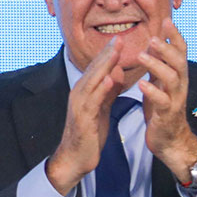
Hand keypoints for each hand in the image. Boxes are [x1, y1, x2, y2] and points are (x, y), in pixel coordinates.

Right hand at [44, 37, 127, 195]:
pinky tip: (109, 79)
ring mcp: (79, 106)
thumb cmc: (89, 135)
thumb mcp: (101, 109)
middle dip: (107, 54)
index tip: (121, 40)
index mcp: (85, 92)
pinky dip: (100, 88)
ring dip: (104, 65)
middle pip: (94, 70)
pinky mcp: (82, 119)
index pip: (98, 69)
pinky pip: (92, 101)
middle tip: (119, 37)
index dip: (109, 54)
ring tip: (115, 52)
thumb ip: (107, 91)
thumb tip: (116, 74)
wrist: (75, 159)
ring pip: (92, 81)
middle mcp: (79, 95)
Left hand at [137, 20, 196, 176]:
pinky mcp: (168, 114)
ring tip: (142, 56)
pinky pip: (163, 101)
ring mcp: (175, 99)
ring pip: (172, 78)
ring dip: (157, 65)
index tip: (166, 19)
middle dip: (167, 47)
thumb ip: (159, 64)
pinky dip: (153, 91)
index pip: (179, 51)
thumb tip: (155, 41)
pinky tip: (141, 84)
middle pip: (179, 61)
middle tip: (153, 36)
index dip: (174, 36)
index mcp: (176, 75)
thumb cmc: (162, 108)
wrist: (169, 140)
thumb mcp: (160, 83)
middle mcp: (179, 84)